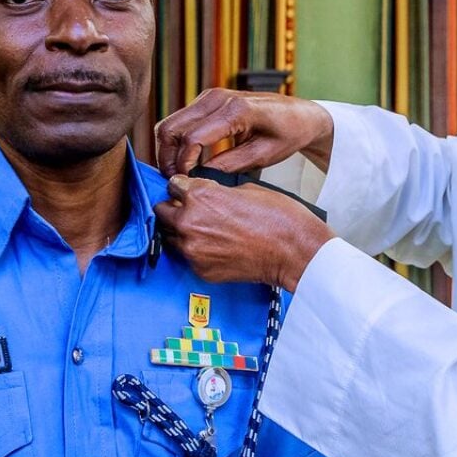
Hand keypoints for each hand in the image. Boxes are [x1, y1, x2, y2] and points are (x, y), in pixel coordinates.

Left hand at [154, 175, 333, 290]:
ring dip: (182, 232)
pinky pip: (188, 257)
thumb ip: (216, 192)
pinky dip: (197, 252)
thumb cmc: (278, 218)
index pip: (172, 186)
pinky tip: (217, 247)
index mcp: (200, 196)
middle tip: (191, 211)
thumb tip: (206, 196)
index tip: (187, 191)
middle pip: (162, 212)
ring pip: (171, 236)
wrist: (294, 251)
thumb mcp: (245, 189)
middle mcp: (190, 222)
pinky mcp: (201, 270)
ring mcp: (193, 249)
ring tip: (205, 231)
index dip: (182, 187)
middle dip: (175, 209)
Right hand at [155, 88, 334, 176]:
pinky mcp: (207, 100)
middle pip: (171, 128)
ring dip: (168, 150)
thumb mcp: (263, 156)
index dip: (183, 165)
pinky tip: (187, 162)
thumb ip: (230, 165)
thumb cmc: (287, 134)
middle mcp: (217, 97)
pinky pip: (180, 121)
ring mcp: (210, 96)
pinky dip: (177, 142)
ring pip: (170, 124)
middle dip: (167, 158)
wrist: (299, 114)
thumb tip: (198, 178)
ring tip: (179, 175)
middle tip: (175, 182)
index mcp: (236, 110)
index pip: (192, 138)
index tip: (185, 183)